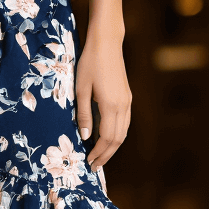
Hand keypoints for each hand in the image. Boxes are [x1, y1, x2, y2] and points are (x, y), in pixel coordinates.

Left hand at [75, 0, 130, 170]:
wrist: (106, 43)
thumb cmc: (89, 63)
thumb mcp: (80, 89)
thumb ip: (83, 114)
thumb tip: (85, 137)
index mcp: (111, 105)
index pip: (107, 138)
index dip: (99, 153)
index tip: (89, 162)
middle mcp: (123, 106)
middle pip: (118, 139)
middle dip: (106, 155)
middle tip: (94, 166)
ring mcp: (128, 101)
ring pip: (123, 132)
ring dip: (112, 147)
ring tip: (99, 156)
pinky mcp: (127, 96)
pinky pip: (124, 122)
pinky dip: (116, 134)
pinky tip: (106, 138)